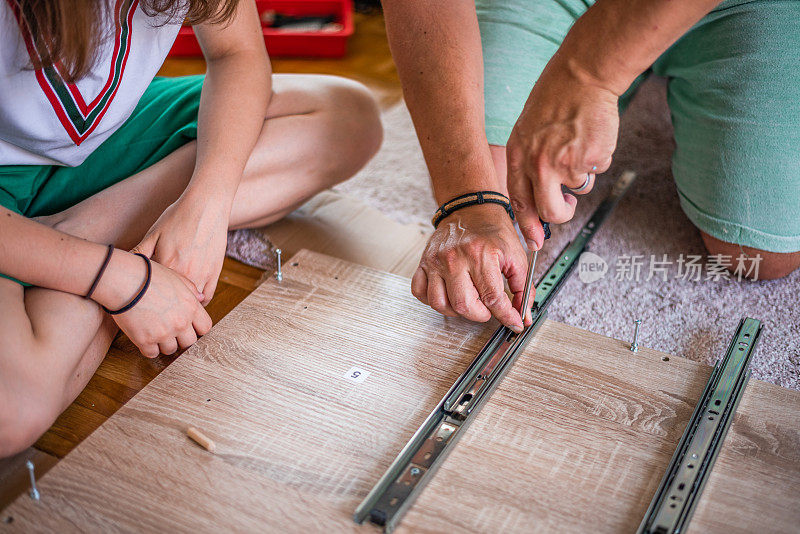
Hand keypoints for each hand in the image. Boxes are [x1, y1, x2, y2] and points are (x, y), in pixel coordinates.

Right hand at [93, 250, 212, 357]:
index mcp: (190, 307)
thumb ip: (191, 290)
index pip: (205, 328)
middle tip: (171, 331)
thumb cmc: (148, 275)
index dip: (197, 328)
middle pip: (189, 342)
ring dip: (164, 344)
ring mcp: (163, 333)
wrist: (124, 280)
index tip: (189, 327)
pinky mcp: (145, 340)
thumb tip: (201, 298)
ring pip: (171, 350)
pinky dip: (148, 348)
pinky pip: (152, 353)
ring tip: (156, 332)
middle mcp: (180, 322)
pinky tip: (145, 338)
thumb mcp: (176, 277)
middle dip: (181, 338)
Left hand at [134, 193, 229, 304]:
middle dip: (162, 304)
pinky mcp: (215, 273)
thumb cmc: (179, 216)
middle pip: (171, 300)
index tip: (139, 296)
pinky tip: (191, 297)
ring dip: (182, 304)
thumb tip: (119, 264)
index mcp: (166, 266)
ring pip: (190, 302)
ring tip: (173, 303)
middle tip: (155, 305)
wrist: (207, 205)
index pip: (152, 290)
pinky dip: (199, 300)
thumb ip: (139, 253)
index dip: (145, 294)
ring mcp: (202, 275)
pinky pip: (207, 296)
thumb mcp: (154, 233)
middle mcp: (186, 275)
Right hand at [411, 204, 529, 332]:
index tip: (513, 322)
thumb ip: (523, 288)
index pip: (493, 298)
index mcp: (481, 255)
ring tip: (469, 302)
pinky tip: (448, 295)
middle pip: (464, 305)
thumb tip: (523, 315)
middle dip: (481, 315)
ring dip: (457, 311)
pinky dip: (433, 300)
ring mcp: (436, 261)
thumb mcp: (516, 256)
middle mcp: (455, 258)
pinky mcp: (424, 262)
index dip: (506, 316)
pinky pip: (420, 292)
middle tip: (488, 309)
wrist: (472, 209)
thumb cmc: (493, 230)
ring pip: (440, 304)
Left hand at [506, 58, 618, 248]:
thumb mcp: (527, 131)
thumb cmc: (555, 99)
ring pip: (578, 189)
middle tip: (566, 203)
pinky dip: (597, 159)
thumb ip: (530, 164)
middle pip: (550, 212)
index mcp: (520, 156)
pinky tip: (590, 136)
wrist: (583, 75)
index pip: (519, 202)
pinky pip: (596, 172)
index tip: (534, 241)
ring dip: (581, 173)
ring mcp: (566, 163)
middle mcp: (540, 164)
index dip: (527, 225)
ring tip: (578, 142)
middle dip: (561, 214)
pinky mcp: (591, 160)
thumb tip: (537, 199)